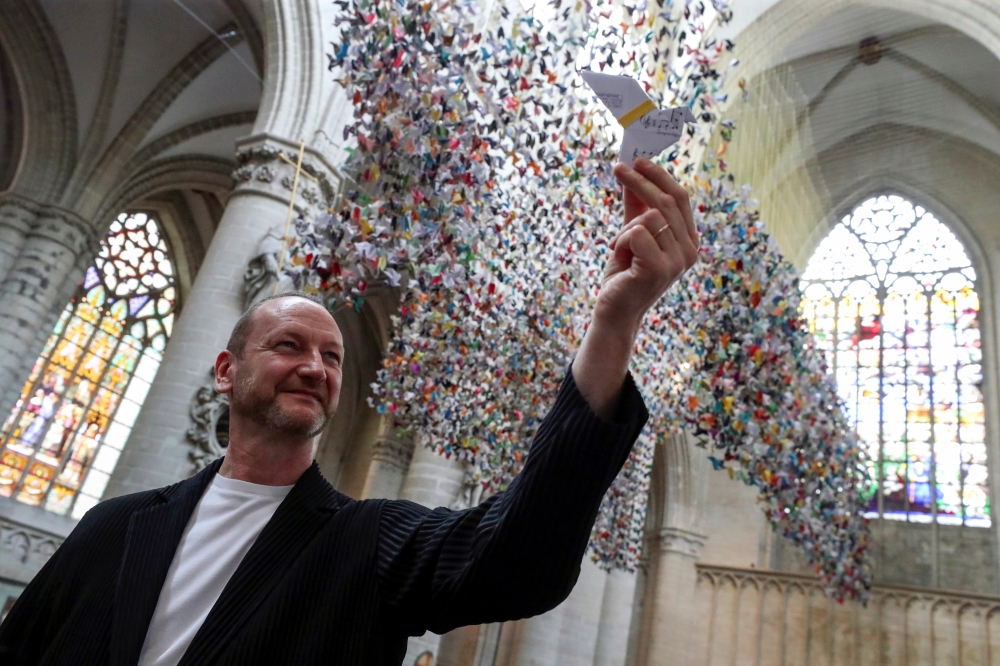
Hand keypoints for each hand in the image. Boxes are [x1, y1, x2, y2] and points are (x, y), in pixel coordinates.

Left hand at [571, 158, 698, 418]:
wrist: (615, 310)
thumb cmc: (624, 273)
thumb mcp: (631, 233)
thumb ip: (636, 205)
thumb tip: (632, 171)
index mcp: (688, 240)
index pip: (680, 197)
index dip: (659, 175)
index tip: (638, 160)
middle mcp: (689, 250)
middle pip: (666, 201)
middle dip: (640, 181)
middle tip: (619, 168)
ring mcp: (676, 262)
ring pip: (647, 218)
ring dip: (625, 229)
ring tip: (620, 248)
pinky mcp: (657, 269)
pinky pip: (636, 233)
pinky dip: (621, 241)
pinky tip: (621, 259)